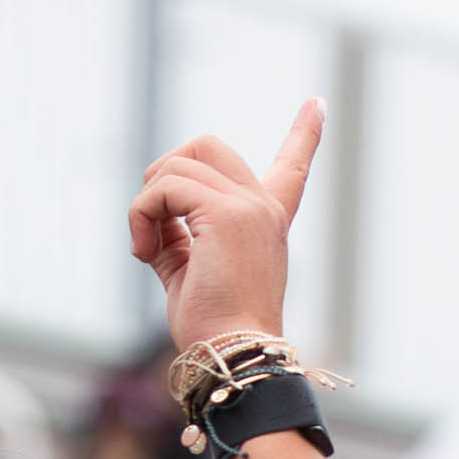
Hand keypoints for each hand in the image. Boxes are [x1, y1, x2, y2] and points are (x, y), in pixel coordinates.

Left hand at [128, 99, 323, 349]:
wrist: (233, 354)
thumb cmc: (212, 328)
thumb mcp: (189, 273)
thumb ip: (175, 237)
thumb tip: (151, 213)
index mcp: (265, 221)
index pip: (290, 167)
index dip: (304, 133)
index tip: (317, 104)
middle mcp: (262, 207)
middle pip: (205, 146)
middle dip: (163, 172)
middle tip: (151, 221)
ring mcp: (247, 206)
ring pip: (175, 166)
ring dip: (144, 206)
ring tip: (146, 250)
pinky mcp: (225, 214)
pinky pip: (164, 188)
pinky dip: (141, 215)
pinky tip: (144, 252)